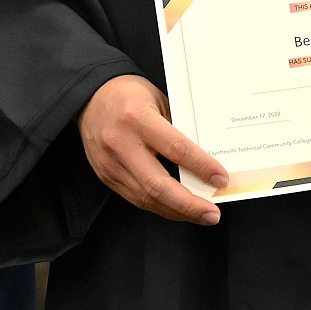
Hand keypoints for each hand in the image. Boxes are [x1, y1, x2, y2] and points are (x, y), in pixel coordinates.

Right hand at [78, 74, 226, 224]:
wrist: (90, 97)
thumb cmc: (128, 95)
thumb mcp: (158, 101)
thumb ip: (177, 129)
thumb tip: (204, 159)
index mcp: (137, 117)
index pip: (176, 148)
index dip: (201, 167)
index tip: (220, 180)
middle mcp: (121, 143)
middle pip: (158, 184)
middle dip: (188, 204)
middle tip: (212, 214)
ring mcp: (109, 163)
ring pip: (146, 197)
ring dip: (176, 210)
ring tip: (199, 214)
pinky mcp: (105, 175)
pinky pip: (135, 197)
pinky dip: (159, 205)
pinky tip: (176, 207)